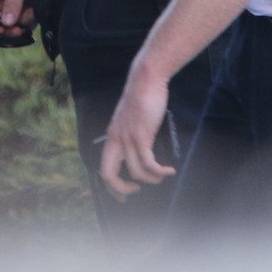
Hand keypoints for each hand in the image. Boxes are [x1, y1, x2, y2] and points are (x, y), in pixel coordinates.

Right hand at [0, 0, 32, 28]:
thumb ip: (12, 3)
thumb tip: (7, 24)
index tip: (6, 29)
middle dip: (10, 25)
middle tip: (22, 28)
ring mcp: (3, 4)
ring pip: (9, 24)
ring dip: (21, 21)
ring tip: (32, 10)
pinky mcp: (14, 8)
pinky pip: (18, 21)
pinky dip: (27, 19)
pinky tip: (34, 9)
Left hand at [98, 63, 175, 199]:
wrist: (146, 79)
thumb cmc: (142, 97)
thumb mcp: (130, 119)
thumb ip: (130, 135)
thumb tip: (141, 153)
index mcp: (111, 136)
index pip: (103, 168)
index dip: (112, 185)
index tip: (125, 190)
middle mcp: (115, 140)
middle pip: (109, 175)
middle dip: (121, 189)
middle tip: (134, 192)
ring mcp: (127, 139)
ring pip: (136, 172)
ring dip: (151, 179)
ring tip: (162, 175)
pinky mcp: (141, 136)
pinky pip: (149, 163)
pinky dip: (160, 171)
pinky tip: (168, 170)